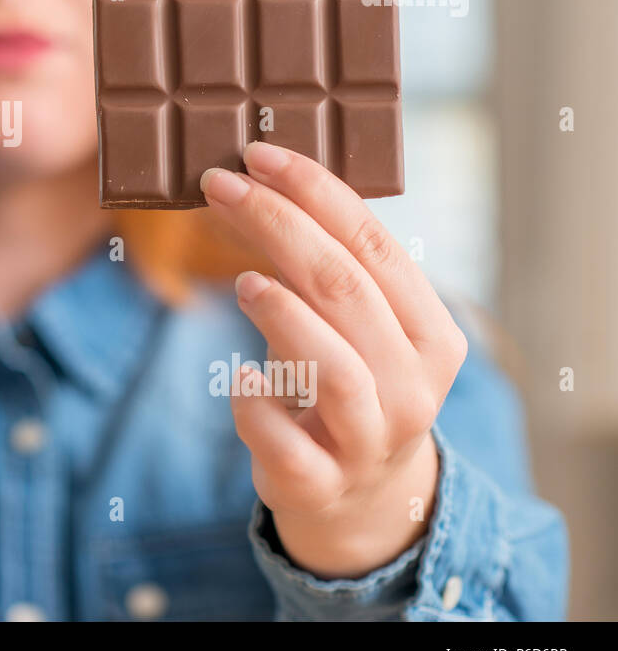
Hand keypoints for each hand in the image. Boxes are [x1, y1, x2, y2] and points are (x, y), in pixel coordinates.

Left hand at [200, 141, 467, 578]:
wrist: (360, 497)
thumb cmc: (349, 382)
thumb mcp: (355, 325)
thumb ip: (327, 267)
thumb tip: (256, 181)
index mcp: (431, 333)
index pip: (375, 245)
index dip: (315, 191)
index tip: (258, 153)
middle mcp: (412, 386)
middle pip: (346, 290)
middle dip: (278, 225)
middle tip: (220, 185)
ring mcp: (368, 439)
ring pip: (334, 369)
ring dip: (283, 314)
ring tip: (242, 280)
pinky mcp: (319, 481)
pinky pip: (287, 442)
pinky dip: (256, 406)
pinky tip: (236, 376)